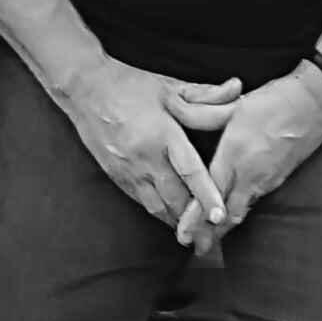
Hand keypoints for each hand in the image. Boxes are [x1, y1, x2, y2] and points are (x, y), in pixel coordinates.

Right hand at [57, 58, 241, 235]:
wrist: (84, 88)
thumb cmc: (129, 85)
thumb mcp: (169, 87)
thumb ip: (205, 97)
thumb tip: (237, 91)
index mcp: (162, 133)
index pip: (190, 171)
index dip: (207, 195)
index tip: (220, 215)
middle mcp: (145, 157)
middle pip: (175, 198)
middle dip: (195, 220)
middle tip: (215, 235)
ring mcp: (129, 170)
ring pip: (158, 207)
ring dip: (177, 221)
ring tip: (196, 234)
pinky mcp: (117, 176)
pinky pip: (142, 202)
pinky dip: (160, 213)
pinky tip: (171, 217)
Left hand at [178, 64, 321, 256]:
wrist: (314, 104)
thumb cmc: (274, 101)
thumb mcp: (234, 107)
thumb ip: (206, 117)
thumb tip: (179, 114)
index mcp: (234, 156)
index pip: (210, 195)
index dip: (195, 218)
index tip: (182, 233)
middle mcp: (250, 174)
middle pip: (227, 215)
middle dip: (209, 235)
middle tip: (194, 248)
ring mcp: (266, 180)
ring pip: (241, 211)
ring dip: (224, 227)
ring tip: (209, 240)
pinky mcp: (278, 180)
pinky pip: (253, 202)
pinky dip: (239, 212)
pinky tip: (231, 214)